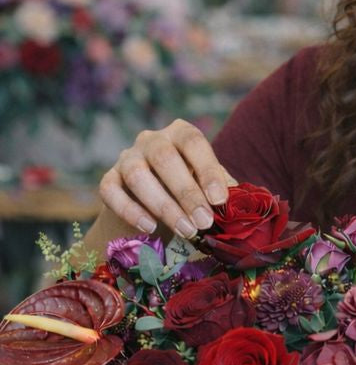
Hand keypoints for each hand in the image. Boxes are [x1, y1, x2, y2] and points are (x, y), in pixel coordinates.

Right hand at [98, 119, 235, 238]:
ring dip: (164, 206)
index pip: (193, 142)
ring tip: (186, 231)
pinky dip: (131, 210)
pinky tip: (150, 227)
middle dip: (186, 193)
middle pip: (164, 158)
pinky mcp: (108, 179)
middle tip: (204, 222)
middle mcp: (151, 140)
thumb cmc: (189, 189)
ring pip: (138, 175)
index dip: (207, 169)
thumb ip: (221, 188)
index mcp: (180, 133)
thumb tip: (239, 204)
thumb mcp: (207, 185)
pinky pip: (111, 191)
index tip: (220, 199)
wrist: (151, 204)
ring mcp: (126, 158)